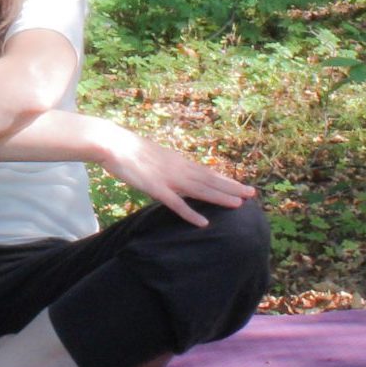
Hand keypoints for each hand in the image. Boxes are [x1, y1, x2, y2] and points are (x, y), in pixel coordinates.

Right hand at [99, 137, 254, 227]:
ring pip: (200, 190)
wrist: (113, 144)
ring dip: (220, 198)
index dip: (225, 179)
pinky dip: (191, 213)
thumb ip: (165, 166)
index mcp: (177, 161)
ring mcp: (169, 179)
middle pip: (209, 180)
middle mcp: (178, 169)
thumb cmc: (128, 150)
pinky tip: (203, 222)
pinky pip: (176, 204)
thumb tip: (173, 172)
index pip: (206, 172)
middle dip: (231, 188)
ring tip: (239, 204)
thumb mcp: (153, 156)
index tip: (241, 185)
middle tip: (252, 194)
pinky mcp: (156, 188)